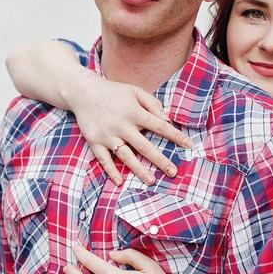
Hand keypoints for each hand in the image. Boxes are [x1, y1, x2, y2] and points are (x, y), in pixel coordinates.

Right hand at [65, 72, 194, 185]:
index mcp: (134, 112)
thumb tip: (167, 120)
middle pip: (145, 146)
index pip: (160, 126)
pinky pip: (104, 159)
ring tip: (151, 181)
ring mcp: (107, 135)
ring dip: (139, 170)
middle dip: (160, 160)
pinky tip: (120, 182)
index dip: (176, 136)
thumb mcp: (135, 91)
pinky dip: (111, 171)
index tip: (189, 145)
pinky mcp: (95, 141)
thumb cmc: (114, 92)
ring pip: (126, 156)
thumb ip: (153, 104)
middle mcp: (122, 125)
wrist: (83, 91)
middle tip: (173, 172)